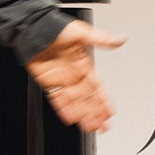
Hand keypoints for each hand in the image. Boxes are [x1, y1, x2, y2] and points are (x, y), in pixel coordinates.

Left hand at [25, 19, 123, 133]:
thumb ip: (102, 39)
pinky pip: (57, 99)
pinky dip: (64, 109)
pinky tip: (70, 118)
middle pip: (87, 98)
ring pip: (74, 102)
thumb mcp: (83, 33)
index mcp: (84, 65)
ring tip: (90, 127)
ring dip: (82, 115)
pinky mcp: (48, 82)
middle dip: (96, 113)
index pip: (97, 87)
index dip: (104, 100)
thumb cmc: (57, 27)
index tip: (110, 111)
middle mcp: (74, 75)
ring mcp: (61, 80)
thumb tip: (120, 39)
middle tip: (103, 126)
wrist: (34, 28)